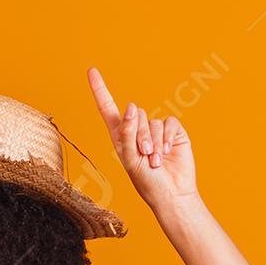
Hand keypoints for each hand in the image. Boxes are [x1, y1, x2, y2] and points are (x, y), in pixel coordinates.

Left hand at [87, 66, 197, 211]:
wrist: (171, 194)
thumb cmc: (147, 182)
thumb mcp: (129, 159)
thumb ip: (126, 133)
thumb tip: (130, 107)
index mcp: (120, 136)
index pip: (108, 108)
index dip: (100, 90)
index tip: (91, 71)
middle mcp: (137, 130)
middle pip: (134, 114)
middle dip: (139, 135)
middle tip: (145, 155)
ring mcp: (156, 130)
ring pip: (151, 120)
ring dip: (153, 142)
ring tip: (155, 160)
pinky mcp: (173, 132)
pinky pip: (169, 123)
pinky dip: (167, 138)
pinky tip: (167, 152)